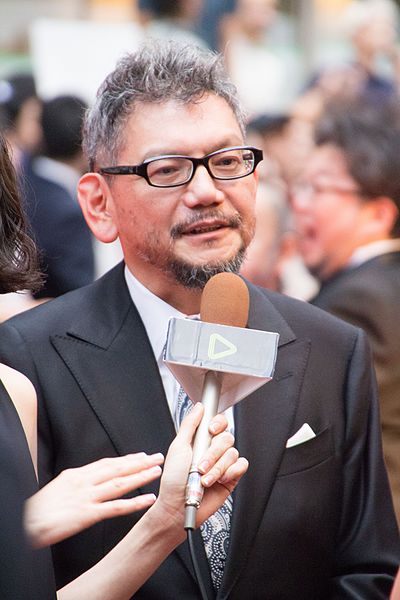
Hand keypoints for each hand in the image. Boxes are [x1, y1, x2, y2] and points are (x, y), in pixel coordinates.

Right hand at [24, 453, 163, 547]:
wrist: (25, 523)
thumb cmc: (38, 510)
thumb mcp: (58, 488)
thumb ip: (77, 483)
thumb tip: (90, 480)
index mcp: (76, 475)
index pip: (107, 463)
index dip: (126, 459)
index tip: (141, 456)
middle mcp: (84, 482)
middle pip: (117, 468)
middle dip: (139, 462)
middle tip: (157, 457)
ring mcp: (87, 497)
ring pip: (121, 483)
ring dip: (141, 476)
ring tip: (157, 471)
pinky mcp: (88, 514)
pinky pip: (116, 507)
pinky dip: (135, 503)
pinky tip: (147, 500)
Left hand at [153, 403, 247, 530]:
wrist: (177, 507)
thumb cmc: (173, 481)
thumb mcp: (178, 447)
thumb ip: (190, 425)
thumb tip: (199, 407)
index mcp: (201, 440)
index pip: (218, 422)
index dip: (218, 423)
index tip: (211, 429)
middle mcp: (213, 450)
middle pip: (227, 437)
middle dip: (213, 453)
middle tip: (200, 465)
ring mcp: (223, 463)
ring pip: (233, 453)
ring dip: (217, 467)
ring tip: (204, 479)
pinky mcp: (231, 477)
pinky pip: (241, 466)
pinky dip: (230, 473)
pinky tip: (218, 481)